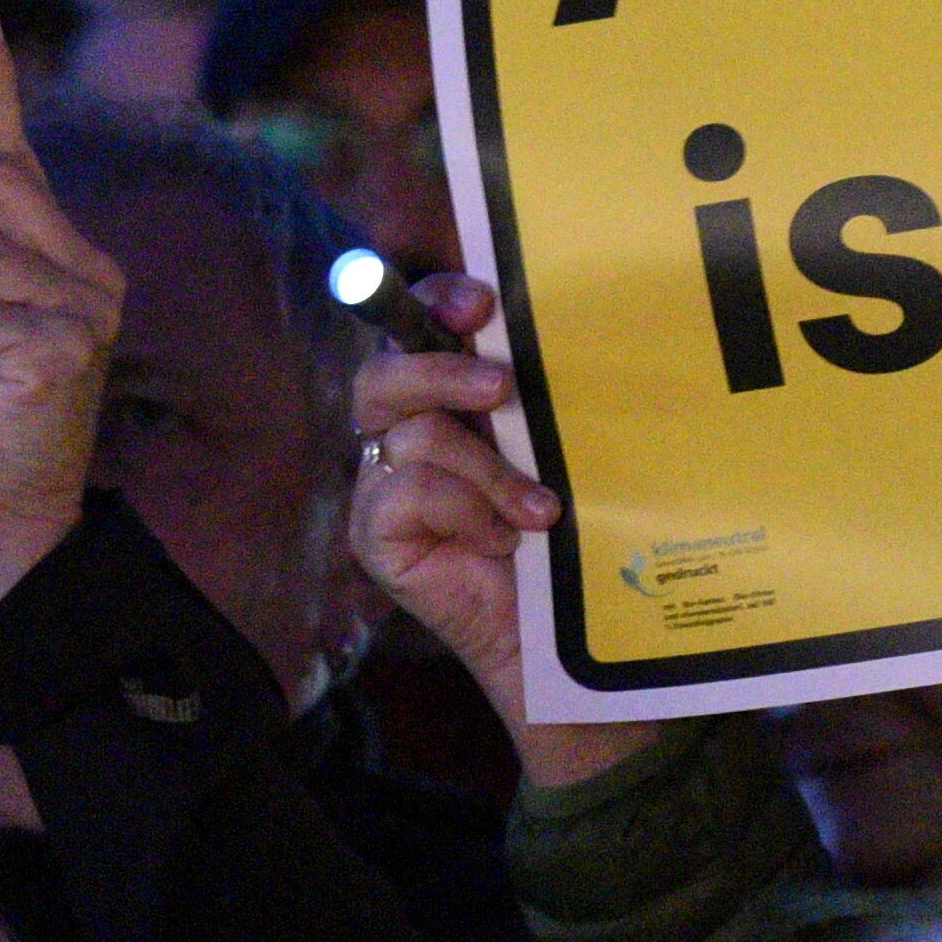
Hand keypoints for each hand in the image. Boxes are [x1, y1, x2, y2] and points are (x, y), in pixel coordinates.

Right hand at [348, 274, 646, 793]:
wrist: (558, 638)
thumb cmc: (566, 538)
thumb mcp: (557, 450)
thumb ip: (539, 396)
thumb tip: (563, 326)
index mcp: (446, 399)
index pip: (416, 327)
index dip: (434, 302)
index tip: (480, 303)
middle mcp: (405, 435)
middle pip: (384, 373)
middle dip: (440, 370)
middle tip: (500, 388)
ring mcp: (383, 485)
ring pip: (412, 434)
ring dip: (487, 469)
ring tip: (539, 510)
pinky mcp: (375, 535)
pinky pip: (407, 490)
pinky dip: (466, 509)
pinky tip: (503, 541)